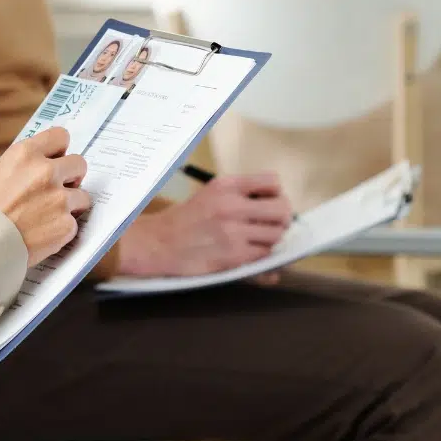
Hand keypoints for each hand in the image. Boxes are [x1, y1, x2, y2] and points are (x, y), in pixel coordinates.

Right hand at [0, 127, 91, 265]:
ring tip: (49, 217)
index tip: (56, 160)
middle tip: (59, 188)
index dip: (59, 150)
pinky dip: (62, 229)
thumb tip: (14, 176)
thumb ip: (6, 172)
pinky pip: (74, 223)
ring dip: (70, 205)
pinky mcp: (66, 225)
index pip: (60, 136)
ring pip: (82, 195)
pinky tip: (44, 234)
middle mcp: (46, 172)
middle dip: (72, 176)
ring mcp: (60, 199)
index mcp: (25, 154)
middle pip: (79, 164)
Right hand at [118, 172, 293, 276]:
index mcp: (226, 185)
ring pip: (276, 235)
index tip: (268, 203)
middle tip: (272, 225)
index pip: (272, 182)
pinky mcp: (233, 256)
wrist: (158, 243)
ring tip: (256, 241)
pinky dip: (261, 258)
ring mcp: (233, 231)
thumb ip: (241, 195)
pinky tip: (248, 255)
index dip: (276, 194)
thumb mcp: (210, 194)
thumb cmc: (185, 220)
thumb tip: (277, 206)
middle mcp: (231, 205)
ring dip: (270, 240)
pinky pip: (264, 256)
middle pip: (282, 209)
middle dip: (282, 219)